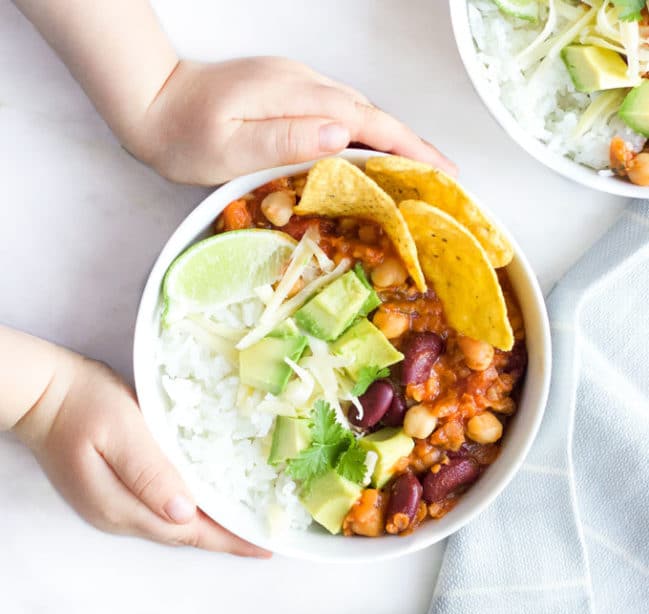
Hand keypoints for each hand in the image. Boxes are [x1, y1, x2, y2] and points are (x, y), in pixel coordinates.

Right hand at [28, 357, 268, 556]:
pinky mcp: (112, 491)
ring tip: (242, 520)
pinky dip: (188, 510)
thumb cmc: (85, 404)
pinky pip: (159, 510)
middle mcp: (118, 515)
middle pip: (182, 534)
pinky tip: (205, 499)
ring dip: (207, 526)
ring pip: (171, 525)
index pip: (187, 532)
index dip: (227, 541)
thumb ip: (150, 473)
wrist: (44, 394)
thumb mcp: (121, 431)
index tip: (262, 546)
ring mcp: (112, 505)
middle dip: (223, 538)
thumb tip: (186, 512)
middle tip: (260, 533)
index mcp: (122, 505)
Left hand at [135, 57, 456, 184]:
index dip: (408, 147)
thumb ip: (283, 140)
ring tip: (418, 171)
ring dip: (391, 139)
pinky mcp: (288, 90)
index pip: (366, 122)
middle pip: (371, 114)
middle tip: (442, 178)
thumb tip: (341, 136)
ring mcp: (296, 83)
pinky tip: (371, 153)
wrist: (152, 101)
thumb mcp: (227, 147)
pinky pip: (338, 111)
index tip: (441, 170)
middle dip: (411, 144)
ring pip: (357, 112)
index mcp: (293, 96)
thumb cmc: (184, 135)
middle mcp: (302, 83)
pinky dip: (364, 133)